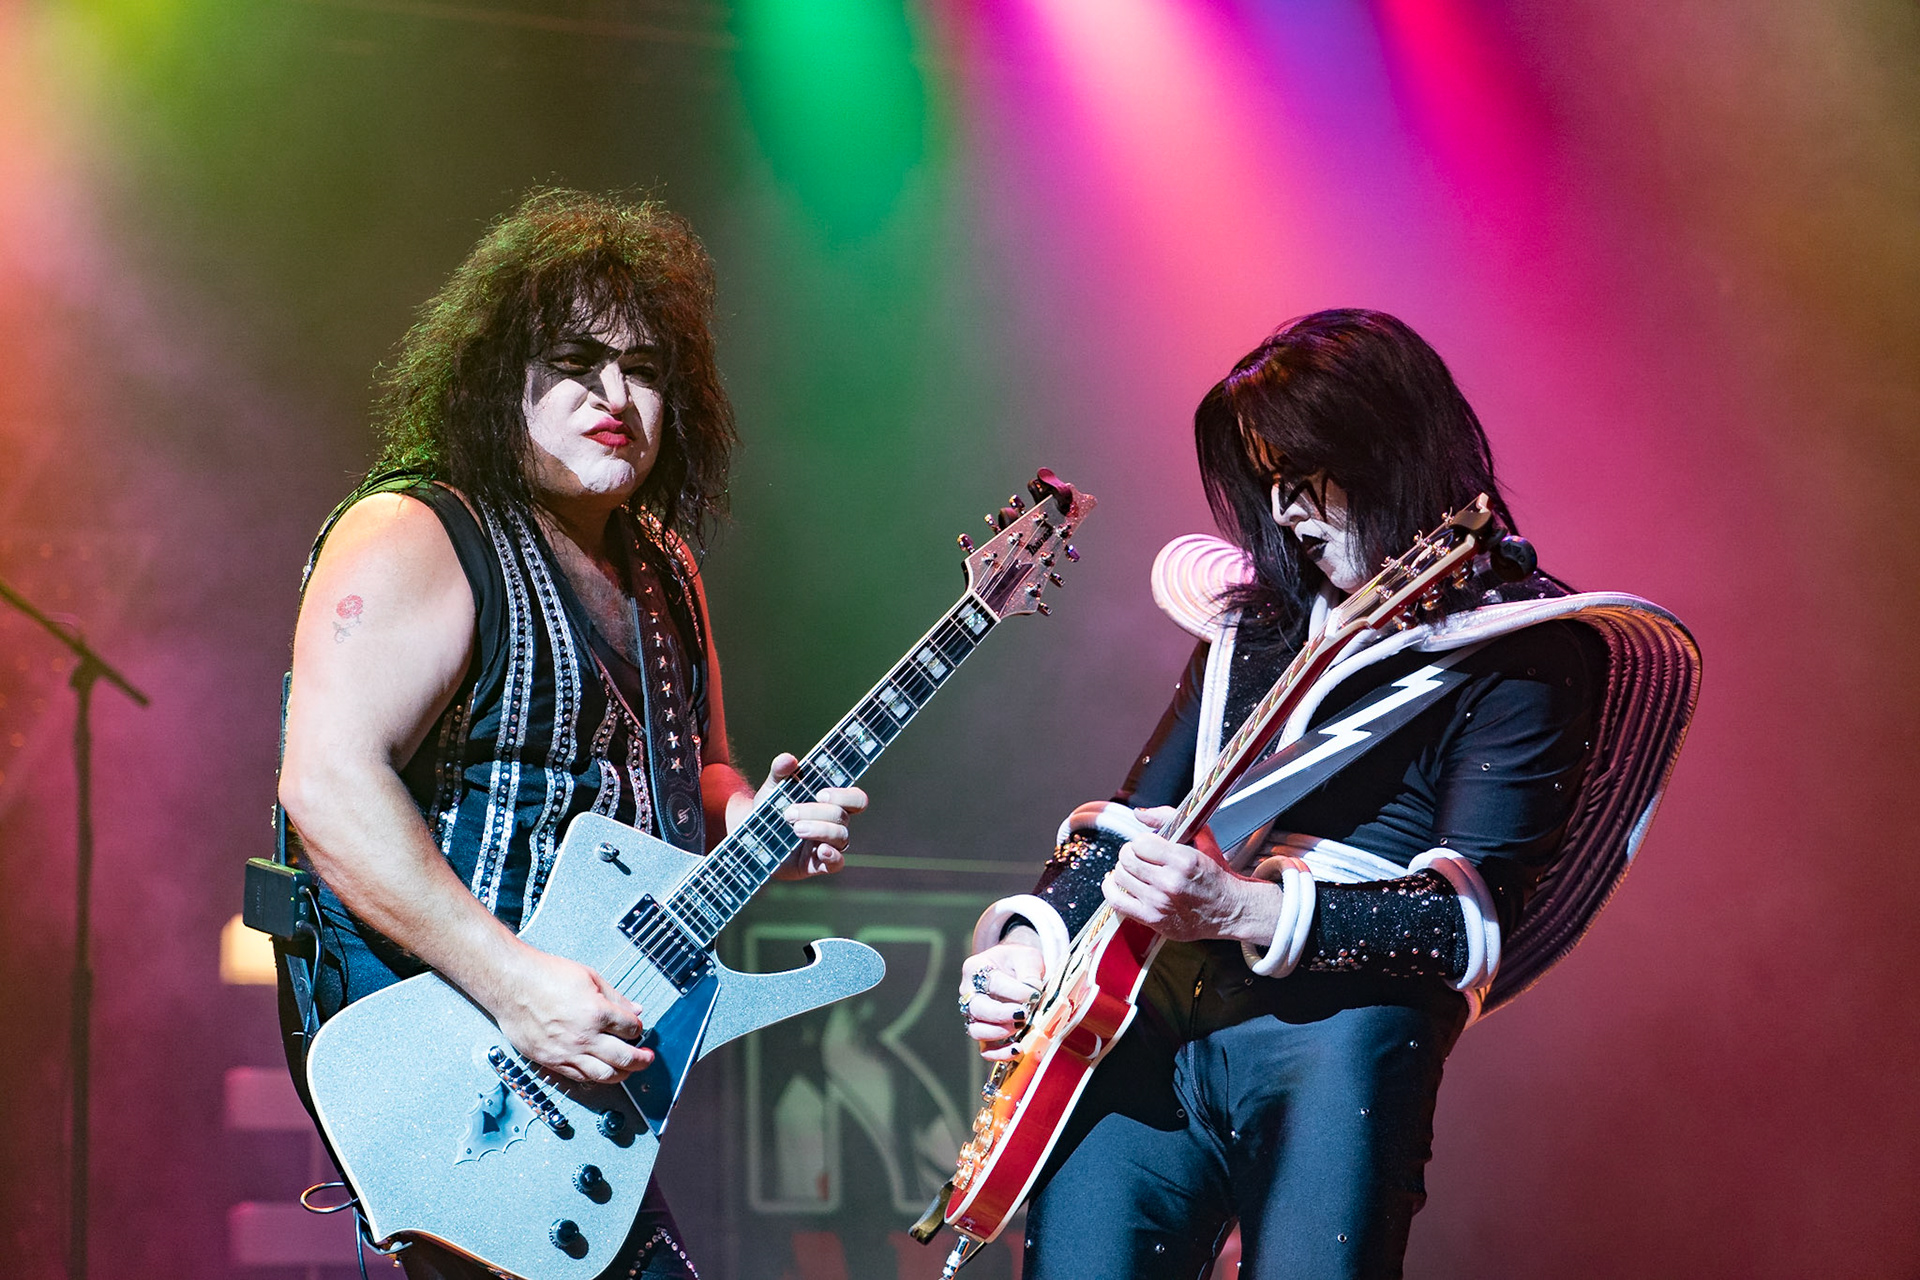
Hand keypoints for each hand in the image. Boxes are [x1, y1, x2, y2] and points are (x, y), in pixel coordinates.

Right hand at [489, 945, 653, 1083]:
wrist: (511, 984)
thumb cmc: (545, 976)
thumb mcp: (589, 977)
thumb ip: (615, 997)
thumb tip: (635, 1010)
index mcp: (598, 1013)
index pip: (631, 1029)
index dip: (638, 1028)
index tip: (637, 1027)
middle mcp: (585, 1037)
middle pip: (625, 1057)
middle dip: (641, 1059)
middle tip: (647, 1058)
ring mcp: (568, 1052)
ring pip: (605, 1074)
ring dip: (623, 1074)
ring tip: (629, 1070)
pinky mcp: (552, 1061)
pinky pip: (580, 1077)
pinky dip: (596, 1077)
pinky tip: (602, 1072)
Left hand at [758, 752, 868, 879]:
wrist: (751, 838)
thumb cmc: (769, 810)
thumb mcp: (772, 789)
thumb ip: (780, 772)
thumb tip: (788, 759)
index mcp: (831, 804)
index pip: (856, 799)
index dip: (845, 796)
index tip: (820, 794)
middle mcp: (834, 824)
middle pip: (842, 816)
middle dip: (815, 812)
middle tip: (788, 813)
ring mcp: (828, 844)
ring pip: (841, 837)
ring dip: (820, 830)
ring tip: (795, 829)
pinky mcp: (818, 864)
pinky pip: (837, 863)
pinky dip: (833, 856)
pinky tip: (820, 851)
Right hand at [959, 935, 1046, 1061]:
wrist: (1014, 966)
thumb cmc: (1018, 961)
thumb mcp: (1026, 958)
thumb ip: (1030, 975)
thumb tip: (1033, 995)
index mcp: (975, 969)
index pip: (992, 983)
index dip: (1014, 991)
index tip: (1034, 994)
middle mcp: (969, 993)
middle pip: (977, 1009)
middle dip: (1001, 1014)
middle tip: (1023, 1013)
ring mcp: (974, 1014)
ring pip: (976, 1030)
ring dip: (999, 1032)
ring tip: (1020, 1027)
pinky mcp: (984, 1032)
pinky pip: (985, 1049)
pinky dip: (999, 1053)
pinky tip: (1017, 1049)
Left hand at [1102, 824, 1280, 945]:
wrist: (1230, 911)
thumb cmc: (1216, 875)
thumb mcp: (1202, 838)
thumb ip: (1169, 817)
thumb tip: (1139, 814)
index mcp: (1183, 860)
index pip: (1140, 842)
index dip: (1143, 841)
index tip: (1150, 845)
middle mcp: (1170, 883)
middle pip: (1127, 858)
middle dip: (1131, 853)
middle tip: (1140, 857)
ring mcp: (1159, 903)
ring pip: (1120, 876)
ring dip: (1124, 869)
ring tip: (1135, 870)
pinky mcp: (1152, 919)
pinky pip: (1116, 901)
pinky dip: (1111, 889)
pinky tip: (1117, 883)